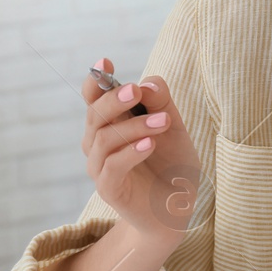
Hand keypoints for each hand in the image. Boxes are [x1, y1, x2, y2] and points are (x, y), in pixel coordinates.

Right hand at [81, 60, 202, 241]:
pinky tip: (150, 144)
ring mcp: (100, 167)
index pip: (93, 98)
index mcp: (111, 123)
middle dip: (114, 99)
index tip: (105, 63)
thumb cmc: (171, 163)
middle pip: (95, 114)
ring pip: (105, 139)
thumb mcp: (173, 127)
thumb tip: (146, 83)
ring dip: (135, 126)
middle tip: (136, 91)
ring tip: (164, 122)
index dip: (96, 80)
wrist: (177, 208)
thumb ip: (161, 102)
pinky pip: (112, 166)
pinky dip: (130, 152)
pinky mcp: (109, 189)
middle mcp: (98, 143)